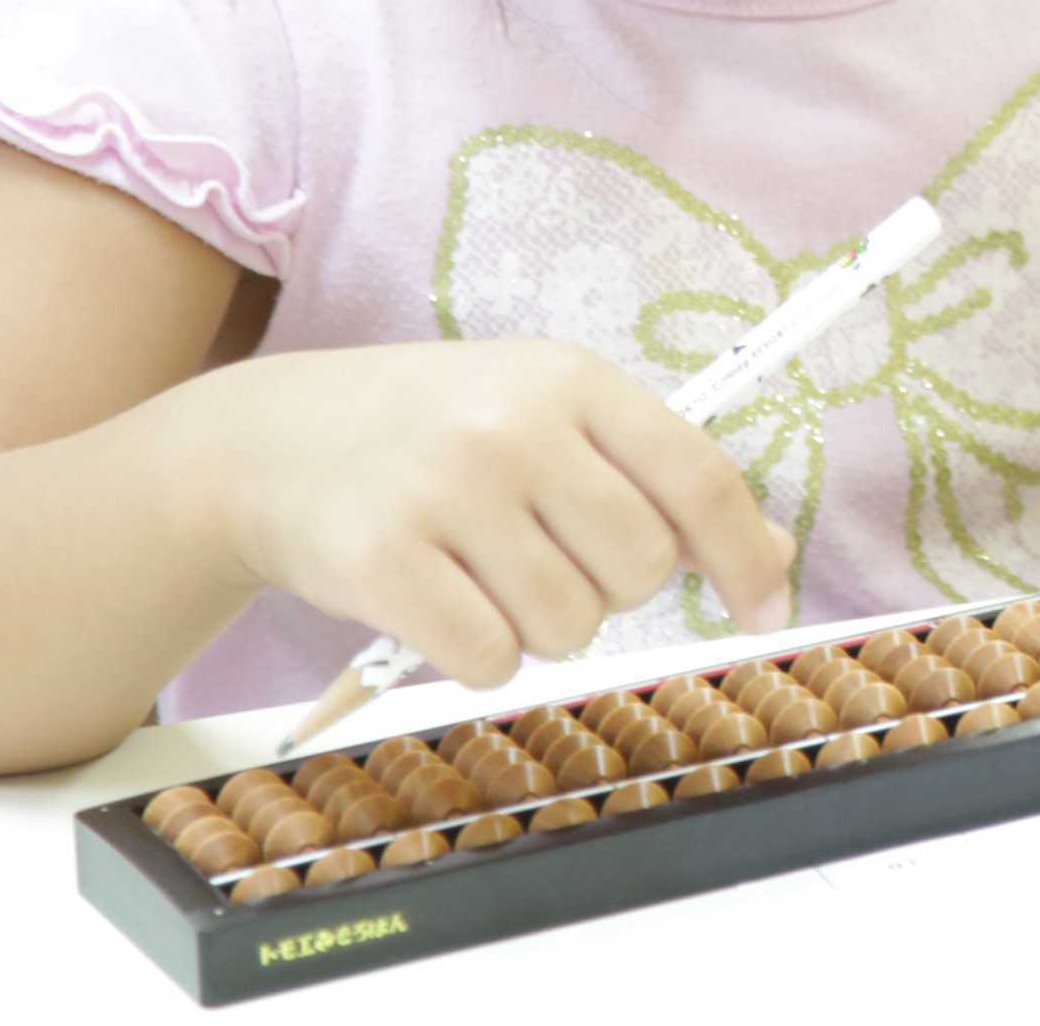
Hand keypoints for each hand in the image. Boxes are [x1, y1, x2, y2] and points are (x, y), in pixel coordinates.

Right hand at [191, 340, 797, 690]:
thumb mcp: (547, 417)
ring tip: (482, 574)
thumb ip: (655, 476)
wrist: (266, 441)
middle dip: (610, 588)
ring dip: (538, 626)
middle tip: (550, 561)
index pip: (697, 477)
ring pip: (566, 625)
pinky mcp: (380, 562)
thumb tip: (773, 554)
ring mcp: (445, 492)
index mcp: (571, 380)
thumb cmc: (433, 432)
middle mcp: (513, 427)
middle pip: (638, 566)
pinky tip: (439, 608)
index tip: (766, 608)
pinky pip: (488, 660)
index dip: (745, 555)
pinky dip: (478, 658)